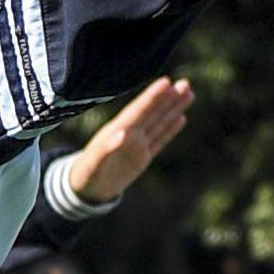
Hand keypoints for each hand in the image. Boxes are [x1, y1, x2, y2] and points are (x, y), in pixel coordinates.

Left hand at [63, 76, 194, 204]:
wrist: (85, 191)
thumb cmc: (85, 176)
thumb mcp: (93, 164)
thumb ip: (106, 149)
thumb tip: (122, 133)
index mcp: (116, 131)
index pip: (138, 111)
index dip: (152, 97)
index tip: (166, 82)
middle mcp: (129, 134)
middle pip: (152, 113)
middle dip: (168, 98)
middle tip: (185, 82)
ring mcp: (136, 145)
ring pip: (159, 123)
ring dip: (173, 109)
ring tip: (188, 93)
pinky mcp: (142, 158)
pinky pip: (159, 140)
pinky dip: (170, 129)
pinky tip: (181, 117)